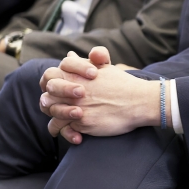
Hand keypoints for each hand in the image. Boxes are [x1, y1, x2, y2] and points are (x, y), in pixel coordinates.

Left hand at [38, 46, 158, 142]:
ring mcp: (76, 106)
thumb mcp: (105, 68)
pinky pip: (63, 128)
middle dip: (49, 101)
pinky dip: (64, 132)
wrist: (140, 102)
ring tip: (62, 120)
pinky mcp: (82, 122)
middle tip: (54, 105)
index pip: (50, 75)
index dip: (51, 82)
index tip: (58, 89)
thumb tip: (70, 54)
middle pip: (47, 94)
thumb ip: (85, 62)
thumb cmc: (124, 84)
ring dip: (56, 116)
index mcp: (77, 74)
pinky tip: (72, 134)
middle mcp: (73, 89)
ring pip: (52, 112)